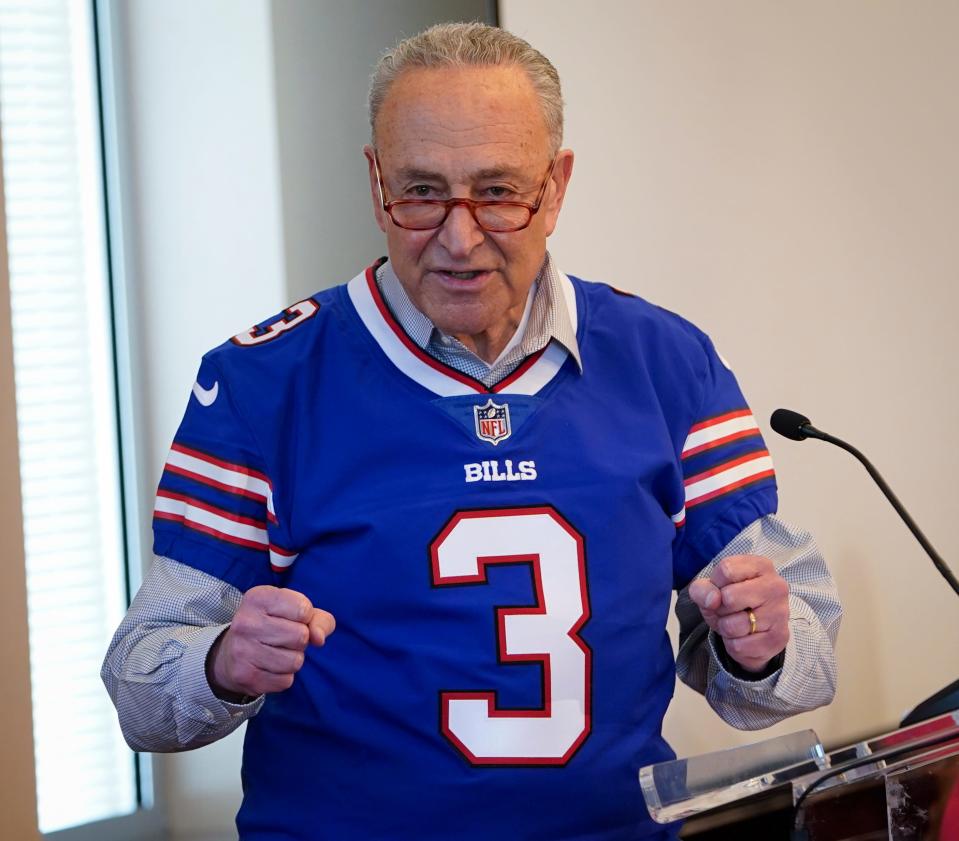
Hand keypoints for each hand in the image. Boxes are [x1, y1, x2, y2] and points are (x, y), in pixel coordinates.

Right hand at [207, 585, 335, 697]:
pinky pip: (285, 681)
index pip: (303, 609)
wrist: (232, 653)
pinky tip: (268, 667)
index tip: (291, 618)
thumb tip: (319, 638)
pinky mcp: (244, 676)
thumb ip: (319, 619)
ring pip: (295, 661)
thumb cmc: (273, 625)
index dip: (305, 617)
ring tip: (277, 652)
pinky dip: (283, 677)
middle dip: (300, 640)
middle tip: (283, 638)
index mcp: (258, 597)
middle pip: (301, 636)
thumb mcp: (296, 611)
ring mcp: (242, 650)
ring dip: (293, 660)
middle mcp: (246, 621)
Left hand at [688, 554, 788, 673]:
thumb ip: (702, 589)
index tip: (722, 589)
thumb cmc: (731, 602)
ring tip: (735, 623)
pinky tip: (744, 637)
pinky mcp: (779, 638)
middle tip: (728, 610)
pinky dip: (733, 644)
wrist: (753, 632)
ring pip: (733, 625)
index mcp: (760, 566)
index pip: (726, 569)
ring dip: (726, 628)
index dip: (715, 583)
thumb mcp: (711, 590)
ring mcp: (780, 613)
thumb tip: (712, 600)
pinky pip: (740, 646)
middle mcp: (776, 586)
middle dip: (720, 608)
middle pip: (729, 597)